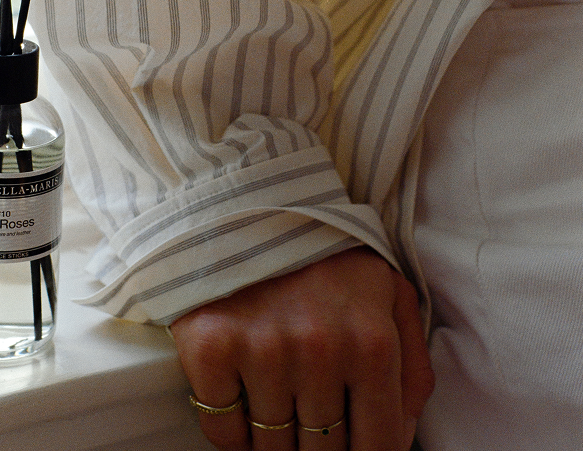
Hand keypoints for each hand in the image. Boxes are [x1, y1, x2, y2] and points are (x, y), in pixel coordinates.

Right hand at [170, 247, 433, 450]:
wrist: (244, 199)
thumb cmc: (322, 252)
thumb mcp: (387, 291)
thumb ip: (412, 364)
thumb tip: (403, 433)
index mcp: (371, 343)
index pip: (377, 448)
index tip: (345, 443)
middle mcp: (320, 351)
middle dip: (317, 443)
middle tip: (307, 410)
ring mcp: (262, 350)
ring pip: (272, 449)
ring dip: (274, 436)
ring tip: (275, 397)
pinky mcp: (212, 347)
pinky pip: (223, 433)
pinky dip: (232, 429)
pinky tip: (242, 393)